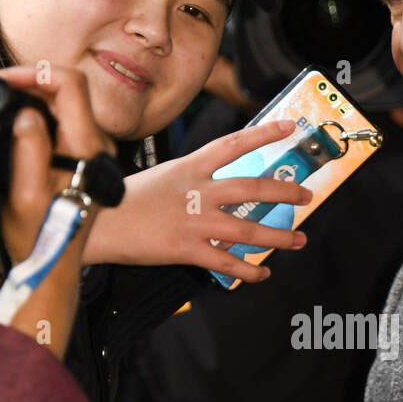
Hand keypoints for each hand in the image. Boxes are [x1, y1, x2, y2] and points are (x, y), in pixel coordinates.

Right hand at [0, 64, 116, 263]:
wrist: (55, 264)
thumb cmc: (43, 237)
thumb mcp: (24, 195)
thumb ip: (28, 149)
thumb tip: (27, 115)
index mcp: (86, 149)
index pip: (70, 85)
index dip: (35, 74)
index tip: (6, 80)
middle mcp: (99, 146)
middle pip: (70, 91)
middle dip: (33, 84)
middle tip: (1, 91)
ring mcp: (96, 152)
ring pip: (68, 105)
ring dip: (37, 99)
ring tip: (8, 105)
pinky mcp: (87, 158)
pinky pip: (67, 123)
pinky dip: (43, 116)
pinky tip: (22, 125)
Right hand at [82, 119, 313, 282]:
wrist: (95, 221)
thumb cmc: (121, 199)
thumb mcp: (160, 176)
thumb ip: (190, 181)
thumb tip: (214, 191)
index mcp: (190, 167)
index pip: (234, 144)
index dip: (265, 134)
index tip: (290, 127)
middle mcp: (198, 191)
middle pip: (253, 188)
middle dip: (285, 192)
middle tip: (307, 196)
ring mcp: (194, 221)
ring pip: (248, 229)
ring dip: (279, 236)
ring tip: (299, 240)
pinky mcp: (186, 249)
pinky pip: (227, 263)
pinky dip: (248, 271)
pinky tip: (263, 274)